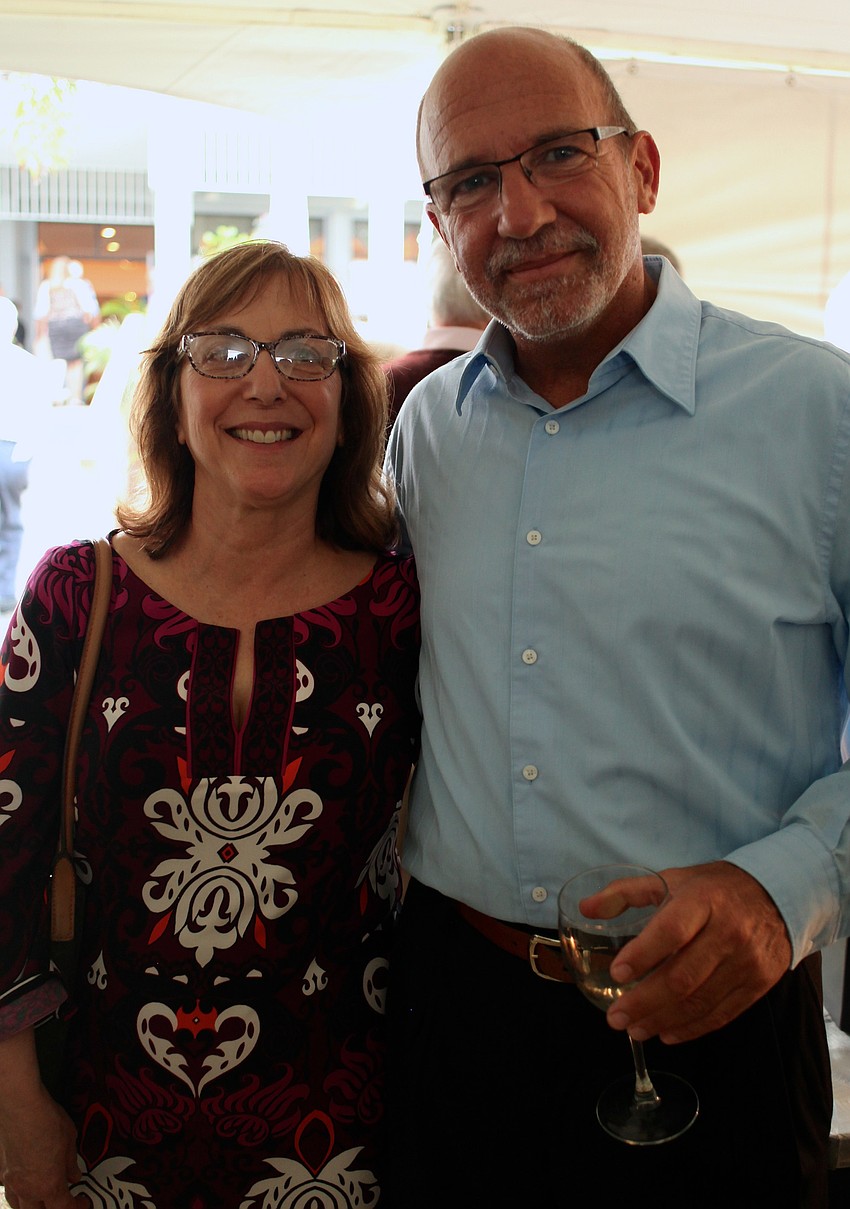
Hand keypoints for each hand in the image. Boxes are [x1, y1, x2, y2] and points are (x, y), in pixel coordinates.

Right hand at [0, 1089, 87, 1208]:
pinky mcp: (1, 1170)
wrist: (20, 1106)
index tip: (82, 1201)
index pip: (63, 1208)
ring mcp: (11, 1181)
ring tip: (43, 1198)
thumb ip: (71, 1163)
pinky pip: (9, 1190)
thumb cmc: (45, 1120)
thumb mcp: (70, 1141)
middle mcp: (28, 1188)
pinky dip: (18, 1192)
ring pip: (19, 1206)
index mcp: (48, 1185)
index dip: (76, 1207)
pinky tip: (24, 1182)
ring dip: (33, 1206)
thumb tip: (73, 1175)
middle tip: (64, 1200)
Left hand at [596, 861, 791, 1043]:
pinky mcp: (758, 983)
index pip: (670, 932)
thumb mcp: (672, 879)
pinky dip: (692, 1028)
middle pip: (683, 977)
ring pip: (700, 1001)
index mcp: (703, 900)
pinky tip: (667, 1033)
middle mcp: (728, 932)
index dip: (642, 955)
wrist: (777, 894)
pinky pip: (721, 1013)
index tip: (617, 974)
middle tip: (616, 1018)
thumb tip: (586, 908)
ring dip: (663, 1020)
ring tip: (635, 1030)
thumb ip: (626, 893)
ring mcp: (746, 961)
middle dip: (645, 1002)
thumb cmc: (714, 889)